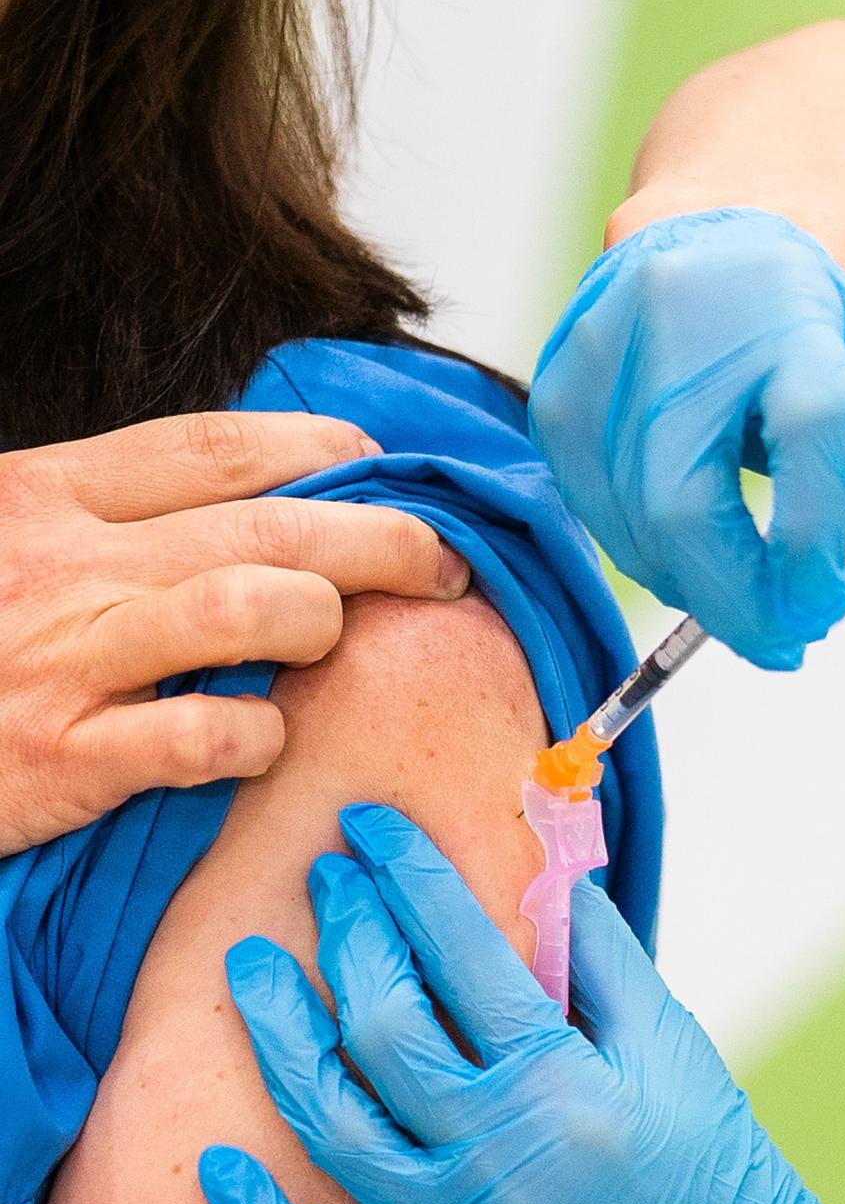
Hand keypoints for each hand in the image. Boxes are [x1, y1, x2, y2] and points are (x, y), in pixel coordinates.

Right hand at [0, 413, 468, 852]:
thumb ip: (115, 519)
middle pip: (265, 523)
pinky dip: (256, 737)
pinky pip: (197, 738)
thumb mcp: (13, 541)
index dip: (318, 446)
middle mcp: (69, 564)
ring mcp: (67, 659)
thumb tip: (259, 500)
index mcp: (51, 493)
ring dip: (319, 616)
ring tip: (334, 637)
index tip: (379, 463)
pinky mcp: (62, 757)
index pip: (213, 447)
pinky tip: (266, 740)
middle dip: (379, 535)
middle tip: (443, 562)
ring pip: (245, 606)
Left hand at [199, 804, 844, 1203]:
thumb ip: (599, 955)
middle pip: (383, 1025)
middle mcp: (500, 1155)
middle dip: (346, 932)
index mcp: (562, 1080)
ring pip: (334, 1126)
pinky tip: (216, 1165)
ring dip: (279, 1037)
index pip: (462, 950)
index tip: (371, 826)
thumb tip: (538, 874)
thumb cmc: (711, 1164)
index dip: (409, 875)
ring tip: (249, 966)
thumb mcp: (672, 1043)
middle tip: (325, 875)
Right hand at [528, 207, 844, 668]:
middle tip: (781, 645)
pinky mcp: (554, 397)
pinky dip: (646, 554)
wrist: (697, 238)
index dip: (813, 538)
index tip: (824, 608)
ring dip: (694, 587)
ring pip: (636, 526)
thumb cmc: (790, 321)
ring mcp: (601, 358)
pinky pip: (595, 515)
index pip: (808, 427)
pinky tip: (685, 555)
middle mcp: (680, 323)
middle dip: (737, 602)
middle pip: (688, 503)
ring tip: (742, 599)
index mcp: (780, 307)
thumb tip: (825, 561)